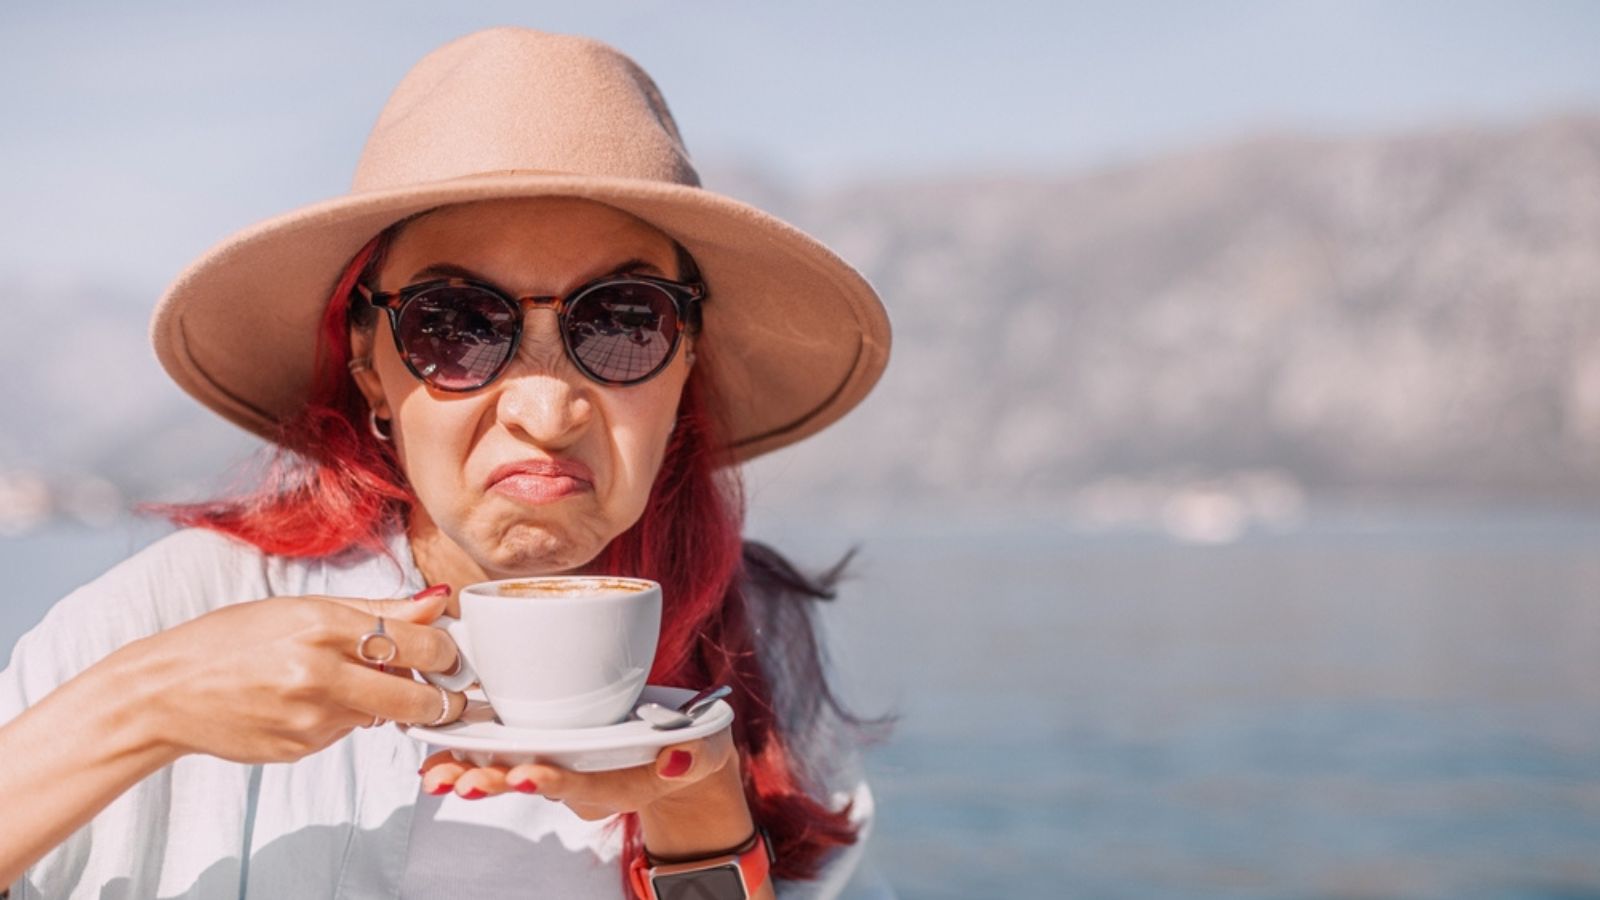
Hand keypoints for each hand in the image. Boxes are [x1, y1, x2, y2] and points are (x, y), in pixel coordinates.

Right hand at [110, 587, 466, 763]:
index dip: (447, 651)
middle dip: (442, 696)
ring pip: (383, 714)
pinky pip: (348, 731)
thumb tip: (438, 598)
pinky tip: (313, 700)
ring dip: (386, 701)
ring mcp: (312, 718)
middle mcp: (321, 674)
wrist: (167, 690)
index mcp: (325, 627)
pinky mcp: (302, 748)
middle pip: (418, 697)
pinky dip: (346, 716)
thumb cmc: (232, 639)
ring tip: (353, 680)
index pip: (421, 644)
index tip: (451, 652)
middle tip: (446, 688)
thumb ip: (379, 609)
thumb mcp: (304, 608)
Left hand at [418, 726, 737, 819]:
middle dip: (496, 784)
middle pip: (537, 782)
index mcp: (621, 779)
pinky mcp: (544, 746)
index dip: (557, 782)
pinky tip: (431, 758)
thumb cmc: (690, 744)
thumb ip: (696, 753)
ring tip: (435, 779)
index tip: (525, 775)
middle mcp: (584, 777)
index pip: (587, 783)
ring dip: (471, 775)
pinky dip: (466, 756)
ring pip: (511, 772)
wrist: (680, 754)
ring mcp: (561, 764)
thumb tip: (676, 759)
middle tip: (464, 785)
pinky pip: (500, 755)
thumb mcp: (706, 747)